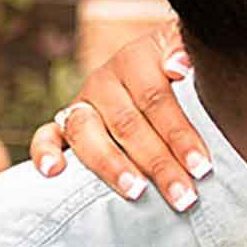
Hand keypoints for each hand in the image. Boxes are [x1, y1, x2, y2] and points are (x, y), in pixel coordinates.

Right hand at [28, 22, 213, 208]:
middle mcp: (104, 81)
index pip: (156, 99)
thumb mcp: (192, 50)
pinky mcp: (64, 124)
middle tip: (183, 196)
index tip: (201, 167)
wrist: (159, 61)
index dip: (179, 134)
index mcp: (135, 60)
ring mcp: (82, 103)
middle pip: (127, 124)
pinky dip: (44, 152)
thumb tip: (177, 67)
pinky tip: (53, 172)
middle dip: (158, 164)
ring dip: (111, 166)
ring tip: (136, 192)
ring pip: (86, 133)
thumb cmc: (184, 65)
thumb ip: (186, 50)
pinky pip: (46, 136)